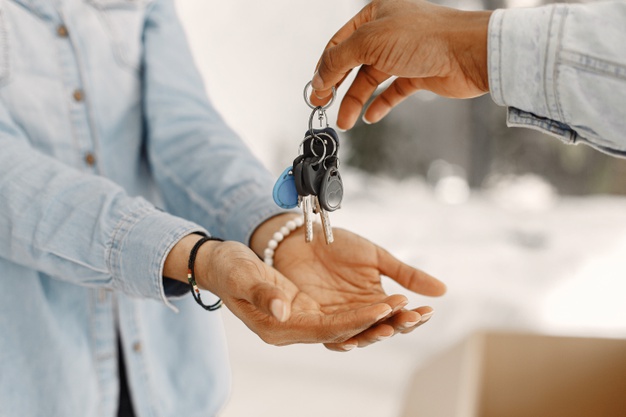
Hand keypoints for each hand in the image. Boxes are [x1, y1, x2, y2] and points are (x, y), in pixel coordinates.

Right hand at [176, 235, 405, 345]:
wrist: (220, 263)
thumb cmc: (227, 268)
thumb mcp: (240, 274)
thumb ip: (261, 292)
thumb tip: (283, 309)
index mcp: (278, 326)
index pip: (326, 328)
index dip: (357, 319)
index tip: (385, 307)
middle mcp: (293, 327)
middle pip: (344, 332)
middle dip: (378, 324)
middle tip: (412, 313)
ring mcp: (301, 318)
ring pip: (347, 324)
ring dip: (377, 318)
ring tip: (411, 308)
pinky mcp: (306, 306)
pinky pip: (341, 313)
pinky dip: (365, 309)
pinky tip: (388, 301)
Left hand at [270, 223, 445, 350]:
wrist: (302, 238)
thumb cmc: (338, 245)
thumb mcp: (377, 257)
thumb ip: (407, 275)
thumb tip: (443, 291)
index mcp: (377, 300)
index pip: (401, 314)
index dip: (415, 315)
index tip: (428, 311)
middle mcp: (360, 314)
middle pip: (384, 328)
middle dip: (398, 325)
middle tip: (410, 319)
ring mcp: (338, 318)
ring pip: (360, 336)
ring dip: (374, 334)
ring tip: (388, 328)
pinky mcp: (316, 320)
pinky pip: (330, 336)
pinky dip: (341, 340)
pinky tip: (351, 340)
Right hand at [310, 0, 491, 129]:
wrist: (469, 53)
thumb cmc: (425, 36)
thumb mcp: (369, 41)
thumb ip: (339, 58)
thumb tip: (318, 76)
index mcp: (374, 15)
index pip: (339, 43)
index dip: (325, 67)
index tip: (315, 90)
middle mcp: (387, 33)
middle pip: (352, 63)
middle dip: (337, 86)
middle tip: (322, 105)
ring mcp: (403, 54)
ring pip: (371, 81)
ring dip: (355, 101)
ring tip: (345, 122)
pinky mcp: (417, 74)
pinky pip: (392, 92)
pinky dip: (380, 104)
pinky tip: (370, 116)